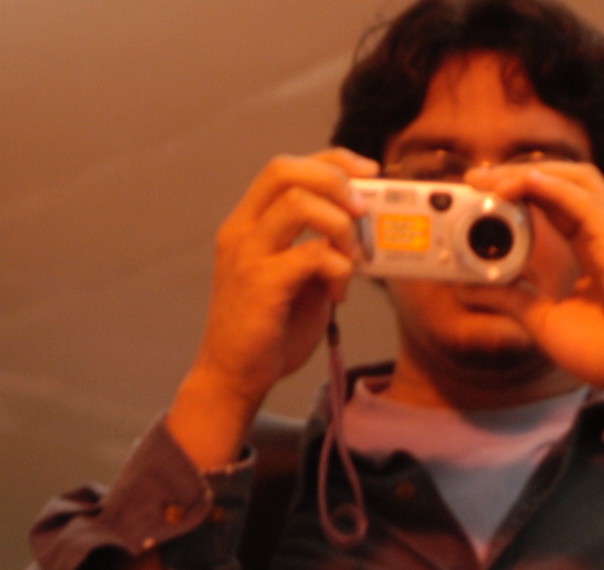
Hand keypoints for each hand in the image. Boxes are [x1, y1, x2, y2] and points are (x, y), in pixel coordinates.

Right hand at [167, 150, 377, 468]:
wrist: (235, 376)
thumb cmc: (270, 329)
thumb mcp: (298, 277)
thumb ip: (320, 248)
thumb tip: (364, 229)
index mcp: (248, 223)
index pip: (285, 167)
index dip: (331, 160)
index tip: (367, 173)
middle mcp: (241, 230)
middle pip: (285, 170)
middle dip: (335, 181)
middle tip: (363, 211)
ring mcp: (247, 255)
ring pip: (298, 204)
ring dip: (341, 227)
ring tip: (353, 260)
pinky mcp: (261, 284)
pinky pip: (310, 254)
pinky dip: (338, 267)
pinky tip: (340, 292)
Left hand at [484, 161, 603, 412]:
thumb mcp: (542, 319)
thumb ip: (510, 297)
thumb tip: (468, 286)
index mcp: (592, 246)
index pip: (554, 201)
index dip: (517, 190)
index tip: (478, 194)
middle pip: (563, 180)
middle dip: (517, 172)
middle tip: (475, 178)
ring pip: (575, 180)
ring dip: (529, 174)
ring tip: (492, 182)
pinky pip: (584, 202)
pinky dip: (552, 187)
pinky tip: (523, 183)